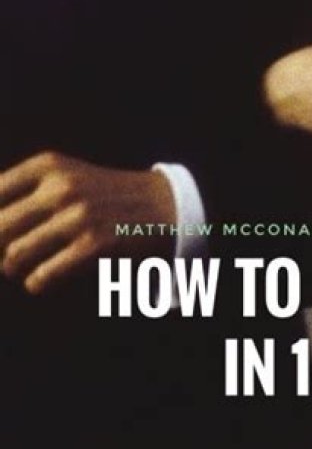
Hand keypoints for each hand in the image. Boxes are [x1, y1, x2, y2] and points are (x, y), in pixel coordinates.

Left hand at [0, 152, 175, 294]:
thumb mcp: (63, 176)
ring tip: (24, 268)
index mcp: (48, 165)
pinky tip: (44, 278)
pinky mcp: (94, 244)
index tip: (2, 236)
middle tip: (7, 258)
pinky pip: (41, 276)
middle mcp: (61, 185)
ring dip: (13, 269)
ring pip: (13, 255)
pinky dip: (37, 283)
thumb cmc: (99, 196)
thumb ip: (20, 194)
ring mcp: (78, 215)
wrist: (159, 205)